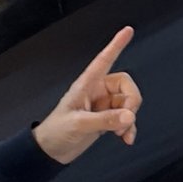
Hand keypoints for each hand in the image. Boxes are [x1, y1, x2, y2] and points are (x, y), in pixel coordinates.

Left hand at [33, 26, 141, 164]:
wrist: (51, 151)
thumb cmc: (56, 132)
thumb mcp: (79, 124)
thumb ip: (105, 120)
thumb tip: (128, 116)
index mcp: (86, 85)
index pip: (104, 60)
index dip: (116, 45)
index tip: (127, 30)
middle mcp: (97, 92)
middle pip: (126, 86)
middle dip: (131, 102)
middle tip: (125, 119)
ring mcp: (103, 106)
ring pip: (128, 103)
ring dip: (130, 119)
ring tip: (121, 133)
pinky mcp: (106, 119)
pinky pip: (126, 118)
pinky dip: (129, 128)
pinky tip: (126, 138)